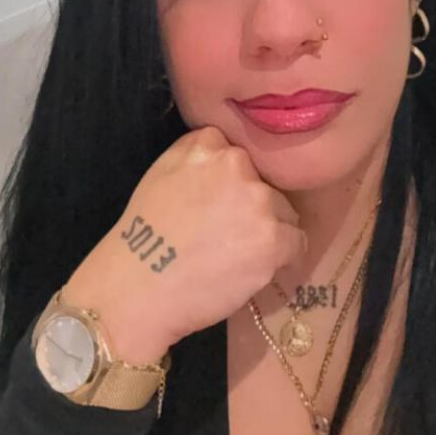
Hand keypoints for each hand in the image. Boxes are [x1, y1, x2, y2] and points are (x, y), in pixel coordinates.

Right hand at [63, 126, 306, 364]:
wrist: (138, 288)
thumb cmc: (143, 236)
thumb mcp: (161, 172)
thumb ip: (195, 153)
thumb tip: (225, 151)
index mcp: (208, 146)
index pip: (237, 155)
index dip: (230, 183)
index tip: (218, 204)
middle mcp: (237, 166)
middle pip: (264, 184)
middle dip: (251, 206)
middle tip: (225, 234)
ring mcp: (258, 202)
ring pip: (284, 212)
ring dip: (269, 230)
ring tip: (237, 254)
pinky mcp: (273, 239)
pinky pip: (296, 241)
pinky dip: (283, 256)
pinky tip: (255, 267)